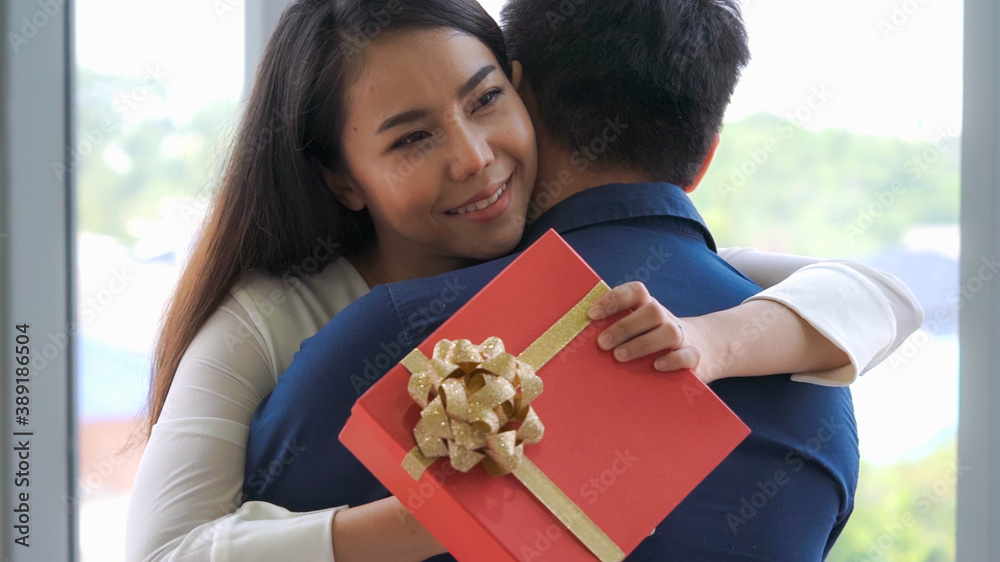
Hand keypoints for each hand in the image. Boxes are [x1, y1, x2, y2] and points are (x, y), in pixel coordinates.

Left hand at [587, 282, 705, 378]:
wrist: (702, 346)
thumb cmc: (653, 339)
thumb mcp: (638, 329)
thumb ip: (616, 327)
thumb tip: (580, 336)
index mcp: (648, 307)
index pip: (636, 291)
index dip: (614, 299)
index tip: (592, 314)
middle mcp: (666, 318)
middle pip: (652, 311)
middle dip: (624, 326)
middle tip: (602, 343)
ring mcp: (683, 336)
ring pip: (669, 332)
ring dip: (642, 343)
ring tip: (619, 356)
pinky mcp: (695, 356)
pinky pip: (689, 354)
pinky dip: (673, 359)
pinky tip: (656, 366)